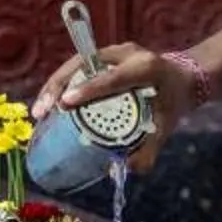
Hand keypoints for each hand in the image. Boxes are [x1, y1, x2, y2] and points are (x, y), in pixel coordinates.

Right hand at [30, 42, 193, 175]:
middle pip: (84, 64)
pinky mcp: (102, 57)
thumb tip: (128, 169)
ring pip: (75, 64)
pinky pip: (76, 68)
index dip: (88, 89)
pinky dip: (60, 85)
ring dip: (54, 86)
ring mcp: (112, 52)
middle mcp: (126, 54)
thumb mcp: (167, 124)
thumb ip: (150, 148)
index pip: (113, 77)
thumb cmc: (173, 101)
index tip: (65, 103)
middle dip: (59, 87)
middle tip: (42, 112)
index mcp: (145, 67)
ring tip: (39, 112)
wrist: (182, 76)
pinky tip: (48, 104)